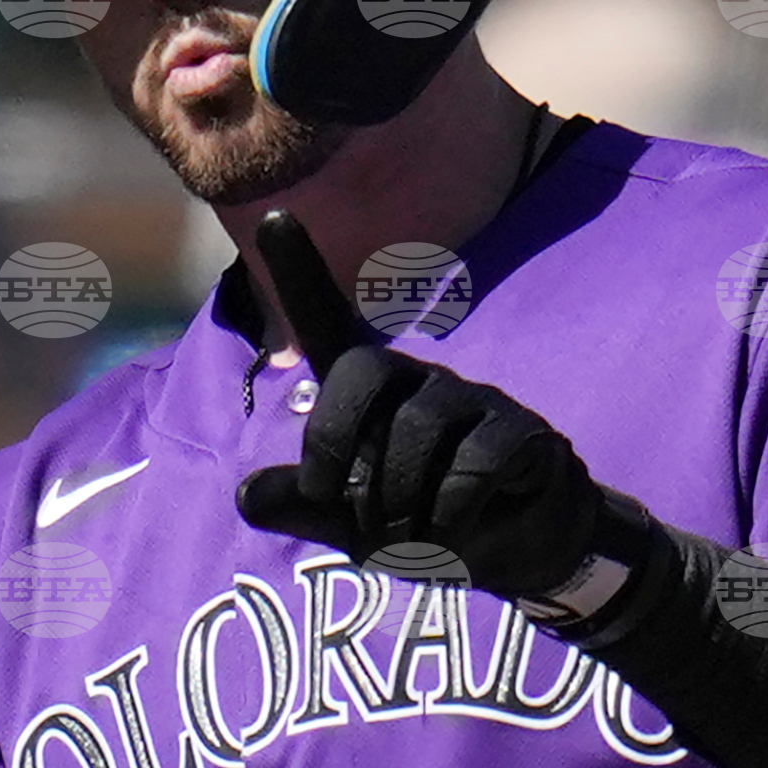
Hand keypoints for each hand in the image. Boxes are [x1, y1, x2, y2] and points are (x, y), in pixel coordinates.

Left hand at [233, 211, 616, 608]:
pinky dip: (451, 514)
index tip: (274, 215)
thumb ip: (301, 508)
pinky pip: (475, 464)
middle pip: (362, 371)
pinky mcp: (522, 434)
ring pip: (419, 430)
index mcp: (371, 392)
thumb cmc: (424, 523)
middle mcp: (419, 381)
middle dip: (335, 439)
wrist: (515, 553)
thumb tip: (245, 496)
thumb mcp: (350, 524)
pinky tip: (457, 531)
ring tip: (405, 535)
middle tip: (334, 501)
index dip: (301, 272)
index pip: (330, 322)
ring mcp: (474, 401)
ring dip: (399, 500)